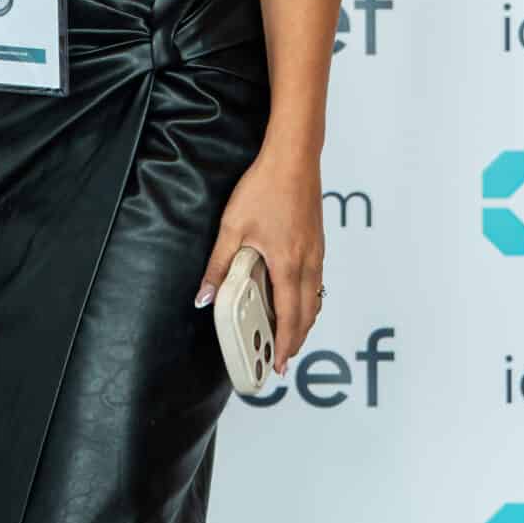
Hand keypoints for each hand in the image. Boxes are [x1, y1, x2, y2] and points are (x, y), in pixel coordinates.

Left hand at [196, 143, 324, 372]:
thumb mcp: (233, 227)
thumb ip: (219, 265)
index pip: (290, 316)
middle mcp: (308, 262)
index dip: (286, 344)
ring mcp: (317, 251)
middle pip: (309, 313)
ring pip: (316, 297)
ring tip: (290, 333)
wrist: (294, 158)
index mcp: (288, 264)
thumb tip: (205, 296)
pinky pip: (317, 280)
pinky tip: (296, 296)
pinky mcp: (318, 241)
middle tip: (283, 357)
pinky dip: (309, 298)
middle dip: (297, 339)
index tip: (280, 364)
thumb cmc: (265, 187)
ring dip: (304, 320)